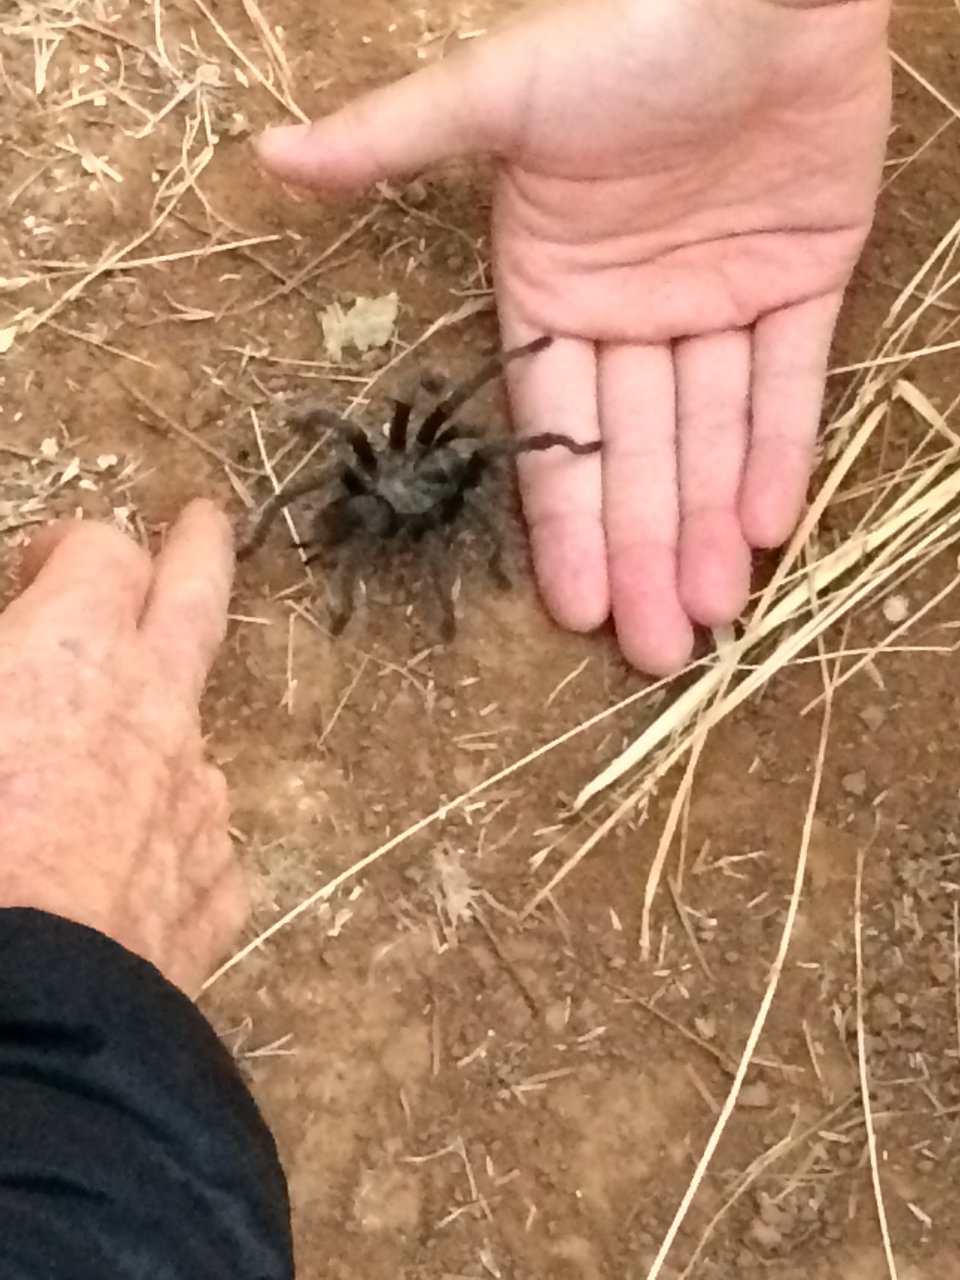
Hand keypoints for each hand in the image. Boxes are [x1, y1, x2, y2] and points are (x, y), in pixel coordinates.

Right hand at [0, 501, 243, 994]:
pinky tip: (129, 873)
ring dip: (161, 724)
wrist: (17, 1016)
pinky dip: (166, 840)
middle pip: (196, 598)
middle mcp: (155, 712)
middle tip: (207, 520)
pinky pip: (196, 845)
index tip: (45, 564)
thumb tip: (13, 671)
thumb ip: (2, 668)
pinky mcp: (213, 889)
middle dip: (200, 549)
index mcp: (72, 656)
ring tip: (117, 750)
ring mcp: (197, 800)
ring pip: (194, 732)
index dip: (75, 546)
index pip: (102, 552)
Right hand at [256, 0, 890, 672]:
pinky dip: (781, 451)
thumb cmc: (628, 34)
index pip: (555, 431)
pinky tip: (765, 531)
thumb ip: (397, 140)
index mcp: (552, 288)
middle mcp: (628, 312)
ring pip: (712, 435)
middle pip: (637, 455)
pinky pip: (787, 382)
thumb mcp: (502, 98)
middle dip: (642, 552)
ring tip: (707, 617)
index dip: (567, 521)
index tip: (571, 606)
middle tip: (651, 650)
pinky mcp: (798, 278)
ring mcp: (713, 299)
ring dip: (708, 526)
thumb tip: (269, 154)